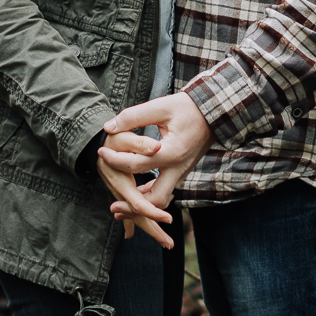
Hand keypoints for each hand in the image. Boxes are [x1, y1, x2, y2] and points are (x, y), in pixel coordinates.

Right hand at [96, 128, 167, 245]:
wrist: (94, 142)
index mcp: (121, 180)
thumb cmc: (111, 138)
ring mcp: (119, 193)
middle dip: (153, 231)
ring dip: (149, 228)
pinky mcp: (122, 192)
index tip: (169, 219)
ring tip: (166, 242)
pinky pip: (130, 209)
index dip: (153, 212)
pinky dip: (134, 221)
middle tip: (169, 244)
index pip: (138, 202)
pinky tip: (132, 233)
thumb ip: (139, 142)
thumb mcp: (123, 136)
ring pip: (134, 214)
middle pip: (136, 216)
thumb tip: (156, 147)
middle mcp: (119, 190)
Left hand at [98, 92, 211, 238]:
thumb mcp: (160, 107)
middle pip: (154, 198)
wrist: (214, 113)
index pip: (136, 164)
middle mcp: (178, 168)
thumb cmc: (187, 108)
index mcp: (171, 152)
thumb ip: (133, 117)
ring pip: (161, 199)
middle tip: (113, 207)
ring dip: (142, 205)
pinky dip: (150, 196)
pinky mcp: (181, 173)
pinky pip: (165, 191)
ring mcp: (181, 173)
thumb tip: (108, 127)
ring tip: (120, 207)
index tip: (100, 152)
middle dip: (133, 206)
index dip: (114, 160)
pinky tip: (135, 194)